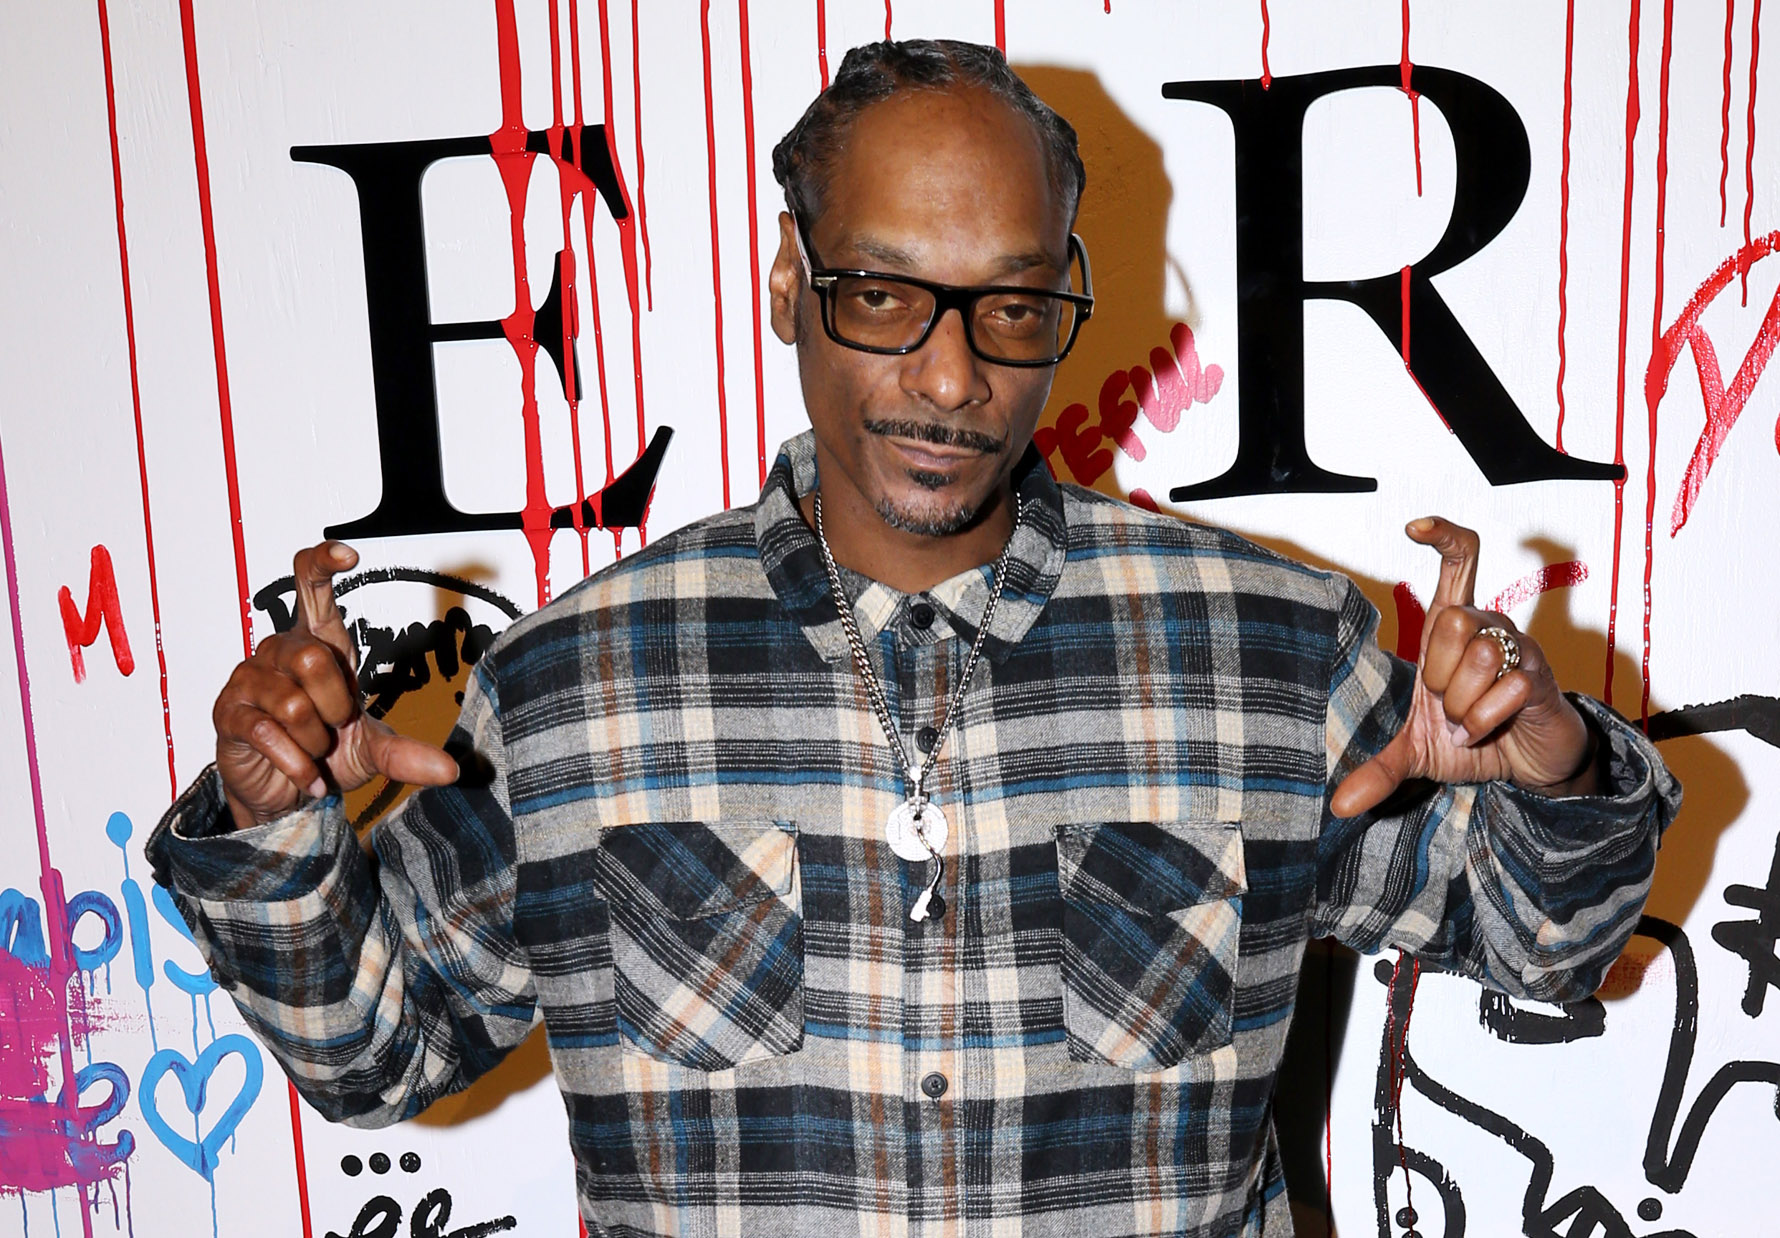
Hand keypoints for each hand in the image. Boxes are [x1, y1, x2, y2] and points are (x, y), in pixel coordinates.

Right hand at [213, 541, 458, 829]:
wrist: (286, 793)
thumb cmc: (325, 752)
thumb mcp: (372, 752)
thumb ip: (405, 754)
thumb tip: (450, 772)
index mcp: (317, 642)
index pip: (311, 585)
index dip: (324, 563)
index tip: (349, 555)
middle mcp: (279, 651)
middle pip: (312, 656)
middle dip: (335, 704)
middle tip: (336, 727)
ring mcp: (249, 679)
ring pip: (292, 703)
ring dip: (314, 739)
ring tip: (314, 751)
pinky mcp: (229, 713)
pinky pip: (267, 732)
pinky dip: (297, 764)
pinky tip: (305, 776)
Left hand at [1330, 518, 1598, 818]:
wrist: (1527, 771)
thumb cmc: (1473, 741)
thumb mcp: (1417, 755)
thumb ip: (1377, 769)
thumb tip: (1337, 806)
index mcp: (1452, 631)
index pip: (1459, 561)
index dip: (1443, 535)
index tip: (1413, 527)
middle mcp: (1486, 628)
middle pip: (1453, 617)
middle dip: (1441, 672)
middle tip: (1446, 706)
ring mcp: (1518, 648)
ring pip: (1479, 653)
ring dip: (1465, 702)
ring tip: (1468, 722)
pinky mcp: (1541, 676)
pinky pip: (1506, 686)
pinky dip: (1486, 718)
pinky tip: (1489, 730)